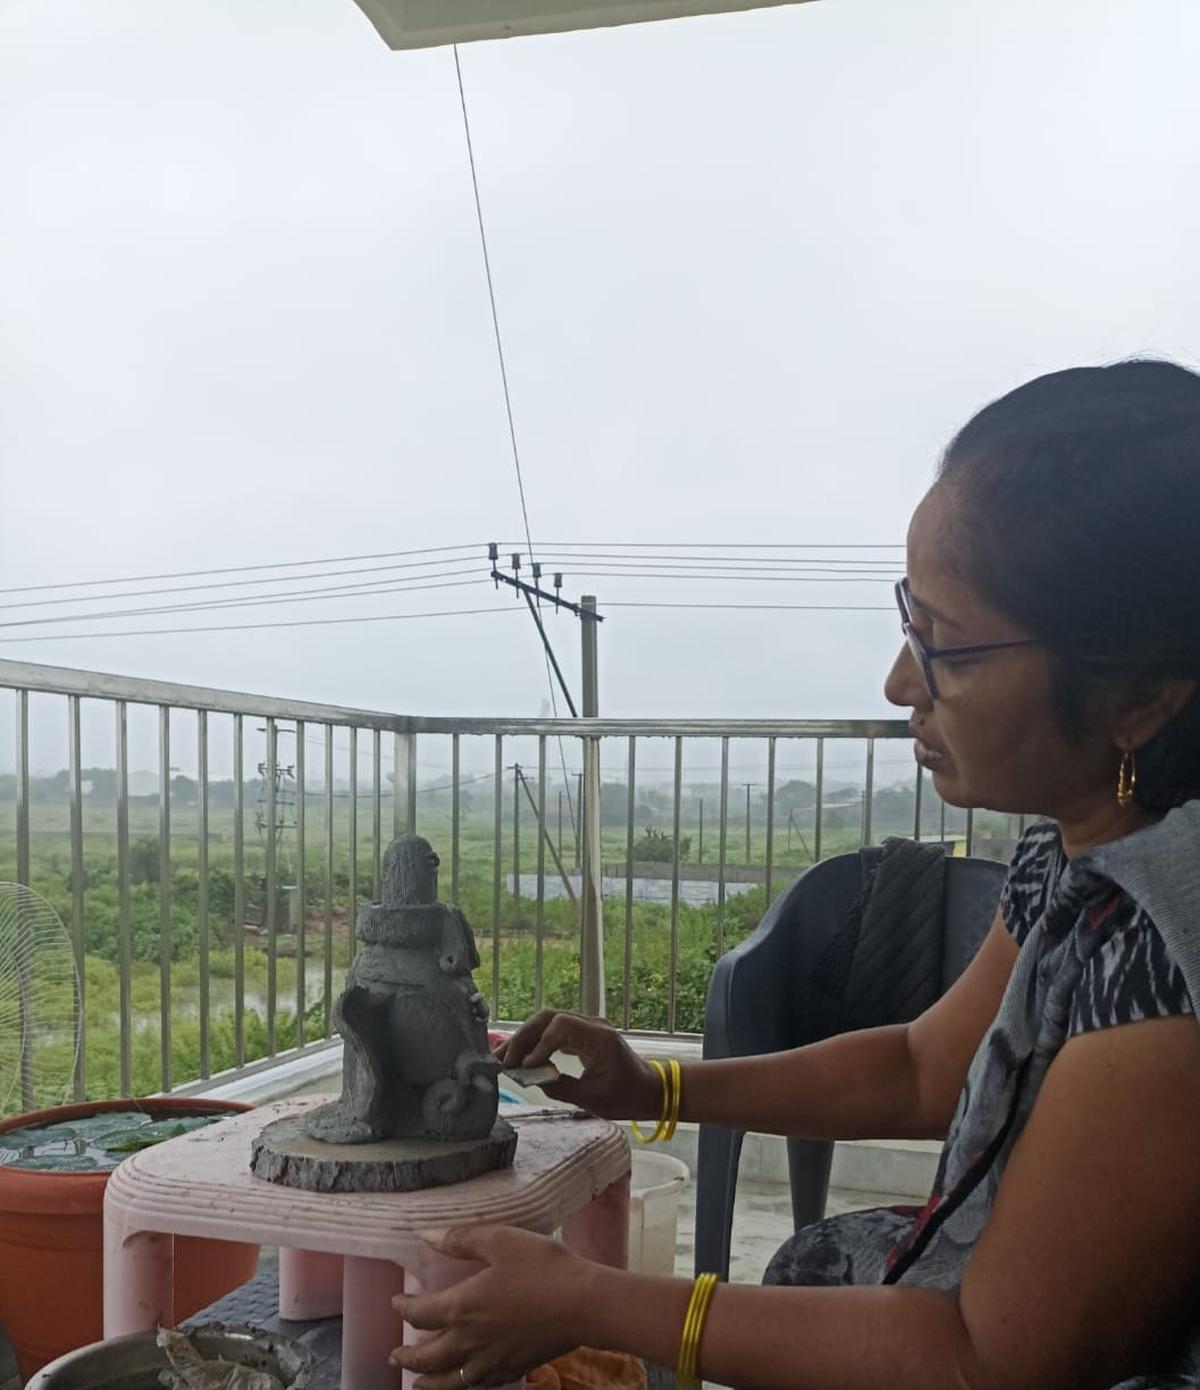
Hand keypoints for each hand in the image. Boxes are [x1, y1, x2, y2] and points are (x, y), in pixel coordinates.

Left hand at [390, 1226, 594, 1387]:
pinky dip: (464, 1385)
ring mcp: (492, 1360)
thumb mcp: (500, 1241)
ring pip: (450, 1380)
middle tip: (395, 1356)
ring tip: (418, 1384)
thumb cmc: (542, 1267)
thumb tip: (425, 1235)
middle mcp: (471, 1341)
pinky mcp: (512, 1369)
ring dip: (429, 1382)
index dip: (404, 1308)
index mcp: (463, 1307)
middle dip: (407, 1357)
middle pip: (428, 1357)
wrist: (583, 1304)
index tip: (398, 1302)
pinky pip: (479, 1385)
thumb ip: (460, 1239)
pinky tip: (466, 1380)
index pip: (420, 1315)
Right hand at [495, 1010, 660, 1119]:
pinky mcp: (583, 1033)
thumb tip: (530, 1079)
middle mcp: (593, 1025)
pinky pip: (554, 1030)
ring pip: (548, 1021)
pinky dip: (536, 1041)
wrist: (649, 1089)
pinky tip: (520, 1057)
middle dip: (523, 1037)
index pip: (561, 1026)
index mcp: (600, 1038)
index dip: (539, 1044)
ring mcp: (588, 1026)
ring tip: (503, 1057)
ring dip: (525, 1038)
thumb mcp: (593, 1099)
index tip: (526, 1067)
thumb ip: (560, 1088)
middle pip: (549, 1017)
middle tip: (503, 1059)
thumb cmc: (626, 1097)